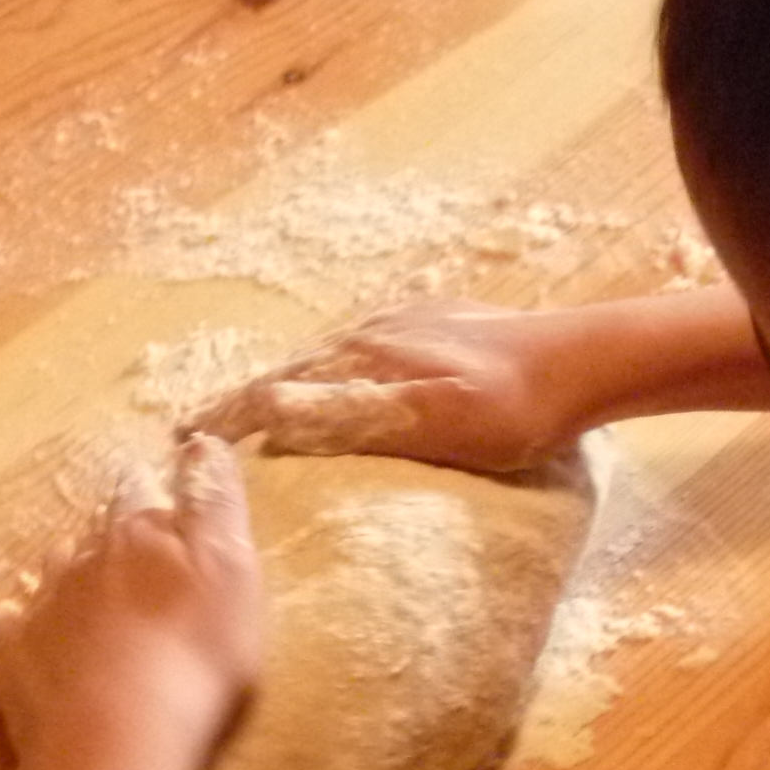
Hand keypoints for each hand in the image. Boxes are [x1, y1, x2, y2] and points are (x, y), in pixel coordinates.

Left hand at [0, 436, 262, 769]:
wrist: (117, 744)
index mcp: (138, 532)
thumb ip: (216, 500)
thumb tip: (199, 441)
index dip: (156, 494)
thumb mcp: (232, 569)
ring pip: (56, 574)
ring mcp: (41, 608)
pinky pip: (13, 628)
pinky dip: (25, 628)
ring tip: (98, 606)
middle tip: (142, 566)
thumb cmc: (194, 657)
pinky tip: (36, 641)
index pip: (143, 492)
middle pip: (99, 534)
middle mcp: (81, 558)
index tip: (167, 503)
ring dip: (76, 581)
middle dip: (118, 541)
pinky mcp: (12, 660)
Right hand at [188, 300, 585, 472]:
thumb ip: (355, 414)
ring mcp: (402, 326)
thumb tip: (270, 409)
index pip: (272, 389)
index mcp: (362, 356)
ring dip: (283, 388)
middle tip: (203, 435)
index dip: (227, 418)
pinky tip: (338, 392)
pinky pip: (358, 355)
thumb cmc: (515, 408)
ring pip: (322, 360)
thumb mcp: (435, 419)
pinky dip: (327, 379)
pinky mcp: (431, 327)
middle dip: (243, 402)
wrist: (584, 363)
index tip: (185, 443)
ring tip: (254, 417)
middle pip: (288, 371)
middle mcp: (371, 332)